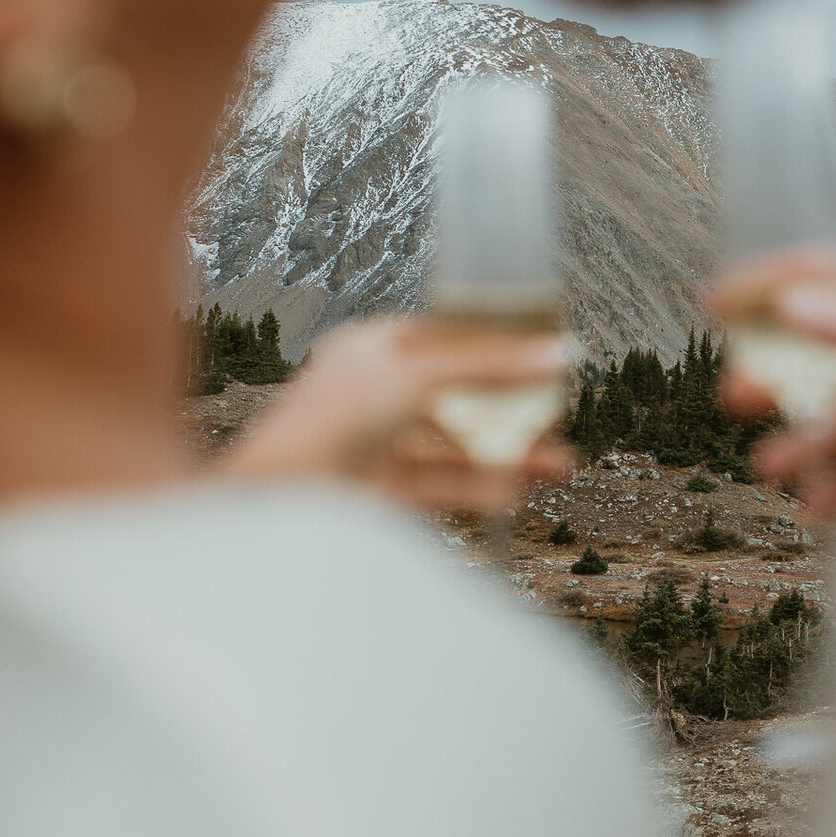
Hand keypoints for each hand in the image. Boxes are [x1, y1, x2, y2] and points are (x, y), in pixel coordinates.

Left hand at [220, 315, 571, 513]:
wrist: (274, 498)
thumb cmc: (327, 418)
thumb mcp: (418, 376)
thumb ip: (492, 368)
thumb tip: (561, 351)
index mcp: (369, 349)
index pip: (443, 338)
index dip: (491, 345)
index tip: (538, 354)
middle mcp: (372, 395)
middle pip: (454, 396)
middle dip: (507, 408)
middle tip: (554, 411)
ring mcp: (376, 446)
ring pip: (452, 447)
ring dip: (504, 454)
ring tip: (558, 462)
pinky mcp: (379, 494)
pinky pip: (439, 487)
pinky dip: (478, 488)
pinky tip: (516, 491)